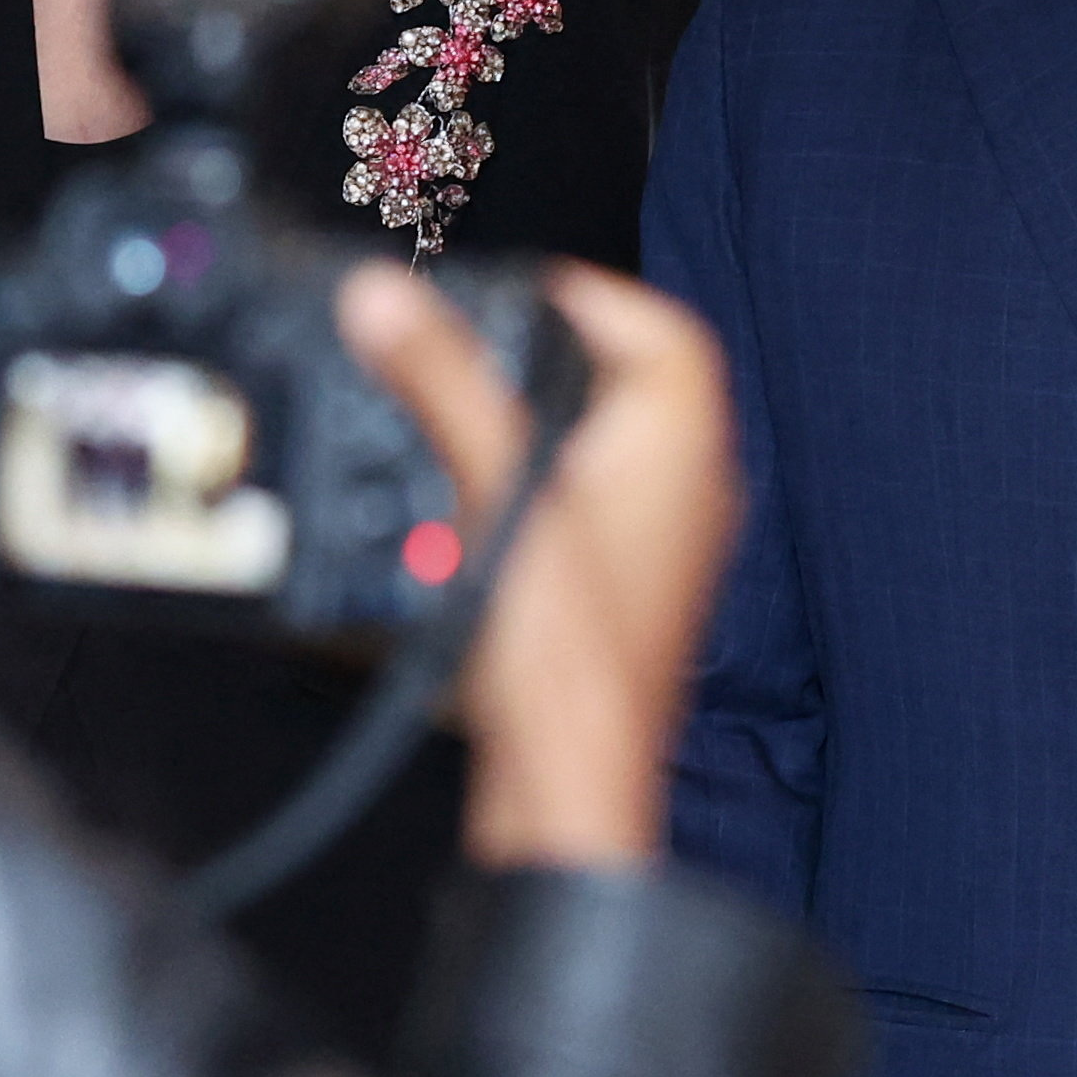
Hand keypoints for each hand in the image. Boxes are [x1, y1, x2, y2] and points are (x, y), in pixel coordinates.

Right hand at [338, 261, 740, 870]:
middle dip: (546, 362)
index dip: (593, 299)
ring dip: (530, 431)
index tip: (517, 294)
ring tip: (455, 427)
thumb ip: (440, 382)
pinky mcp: (618, 599)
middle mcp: (689, 494)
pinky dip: (525, 497)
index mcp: (683, 448)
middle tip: (470, 353)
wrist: (567, 782)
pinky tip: (465, 516)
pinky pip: (577, 517)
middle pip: (629, 389)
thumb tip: (387, 298)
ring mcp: (658, 551)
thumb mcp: (493, 489)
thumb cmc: (561, 657)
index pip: (665, 334)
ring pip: (601, 456)